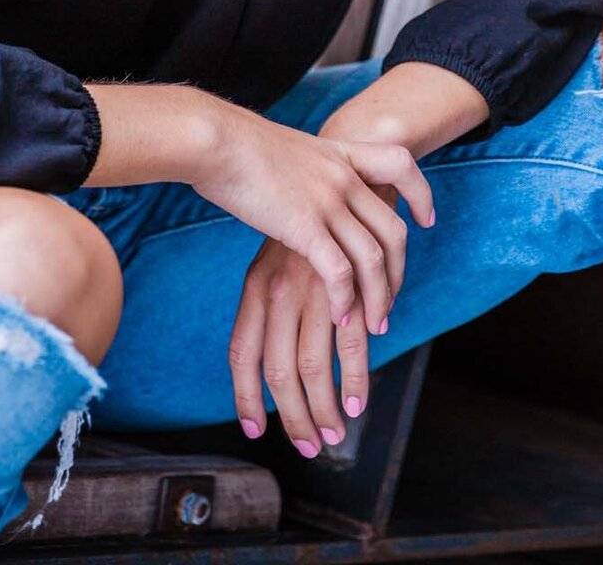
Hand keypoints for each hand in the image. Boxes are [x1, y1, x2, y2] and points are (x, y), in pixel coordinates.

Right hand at [191, 106, 434, 333]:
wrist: (217, 140)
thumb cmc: (237, 146)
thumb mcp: (287, 150)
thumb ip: (305, 170)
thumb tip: (301, 187)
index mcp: (339, 154)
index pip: (400, 164)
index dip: (420, 193)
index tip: (425, 219)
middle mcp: (342, 177)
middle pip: (392, 230)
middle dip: (397, 274)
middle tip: (389, 305)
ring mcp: (327, 201)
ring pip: (373, 258)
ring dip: (378, 298)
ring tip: (374, 326)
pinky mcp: (305, 225)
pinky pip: (340, 271)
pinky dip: (345, 299)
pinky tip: (339, 318)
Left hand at [229, 184, 401, 453]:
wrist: (340, 156)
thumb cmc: (304, 213)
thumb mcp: (274, 253)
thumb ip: (271, 299)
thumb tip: (271, 353)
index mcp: (256, 284)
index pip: (242, 352)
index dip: (246, 395)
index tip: (256, 428)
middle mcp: (279, 289)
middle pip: (279, 371)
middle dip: (296, 417)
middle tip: (311, 446)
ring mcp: (312, 286)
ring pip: (315, 364)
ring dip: (328, 406)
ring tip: (339, 431)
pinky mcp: (346, 280)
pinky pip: (351, 338)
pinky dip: (357, 374)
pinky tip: (360, 396)